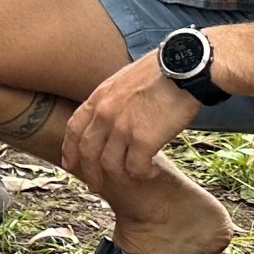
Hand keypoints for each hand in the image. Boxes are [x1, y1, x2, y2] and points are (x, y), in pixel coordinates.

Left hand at [61, 50, 200, 188]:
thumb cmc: (161, 72)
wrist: (184, 67)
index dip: (69, 149)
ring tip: (135, 176)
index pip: (74, 128)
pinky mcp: (144, 140)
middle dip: (90, 173)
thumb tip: (112, 117)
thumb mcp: (124, 80)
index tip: (69, 164)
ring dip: (122, 176)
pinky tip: (152, 172)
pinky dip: (142, 174)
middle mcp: (105, 114)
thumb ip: (113, 100)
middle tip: (96, 186)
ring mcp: (122, 127)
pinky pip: (135, 168)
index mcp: (99, 98)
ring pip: (110, 165)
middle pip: (88, 152)